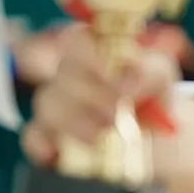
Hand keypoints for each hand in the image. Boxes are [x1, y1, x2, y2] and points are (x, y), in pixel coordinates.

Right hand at [22, 23, 176, 166]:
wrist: (158, 139)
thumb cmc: (152, 97)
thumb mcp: (160, 76)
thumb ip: (149, 69)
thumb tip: (129, 77)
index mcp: (92, 54)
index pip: (74, 40)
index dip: (88, 56)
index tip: (111, 75)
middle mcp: (68, 78)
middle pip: (62, 76)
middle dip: (93, 95)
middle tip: (118, 111)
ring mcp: (56, 108)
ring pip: (47, 104)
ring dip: (76, 120)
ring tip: (106, 131)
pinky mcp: (50, 140)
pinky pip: (33, 138)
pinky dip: (42, 145)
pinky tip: (58, 151)